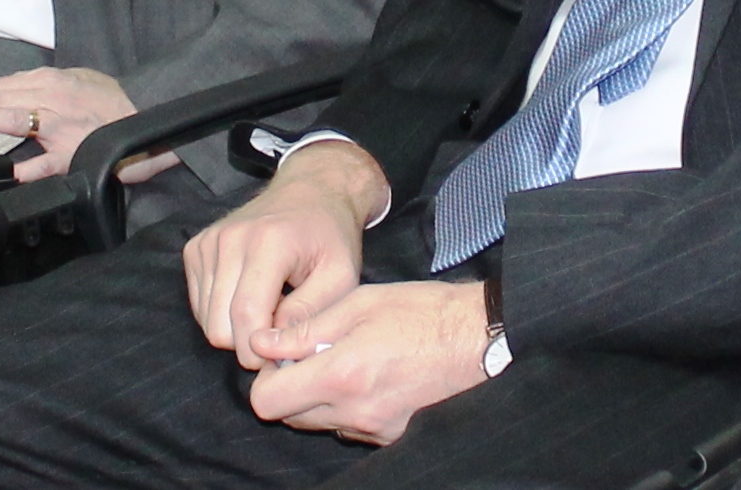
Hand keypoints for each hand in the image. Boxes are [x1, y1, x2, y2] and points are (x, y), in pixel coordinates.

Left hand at [0, 66, 137, 181]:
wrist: (150, 120)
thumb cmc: (109, 105)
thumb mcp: (71, 86)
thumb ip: (37, 94)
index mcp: (45, 82)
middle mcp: (51, 96)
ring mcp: (63, 123)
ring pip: (11, 118)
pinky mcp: (78, 150)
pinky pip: (49, 161)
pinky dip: (28, 167)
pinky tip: (8, 173)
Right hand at [186, 139, 383, 368]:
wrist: (310, 193)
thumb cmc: (330, 238)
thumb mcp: (341, 276)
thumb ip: (310, 312)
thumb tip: (275, 345)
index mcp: (268, 243)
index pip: (246, 315)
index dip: (259, 350)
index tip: (281, 356)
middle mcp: (229, 239)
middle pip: (219, 325)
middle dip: (248, 342)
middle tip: (278, 329)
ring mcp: (208, 242)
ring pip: (206, 319)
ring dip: (236, 327)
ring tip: (268, 307)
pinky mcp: (196, 249)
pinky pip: (200, 305)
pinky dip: (223, 312)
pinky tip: (251, 295)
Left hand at [242, 279, 490, 445]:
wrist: (478, 338)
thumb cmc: (420, 311)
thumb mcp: (358, 304)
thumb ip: (304, 330)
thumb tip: (261, 344)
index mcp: (341, 375)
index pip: (267, 402)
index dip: (265, 377)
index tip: (281, 354)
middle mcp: (354, 413)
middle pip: (289, 417)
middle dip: (289, 388)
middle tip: (311, 354)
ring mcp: (374, 429)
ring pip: (318, 424)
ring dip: (316, 398)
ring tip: (344, 361)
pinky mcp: (391, 436)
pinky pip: (348, 427)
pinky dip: (345, 407)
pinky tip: (368, 377)